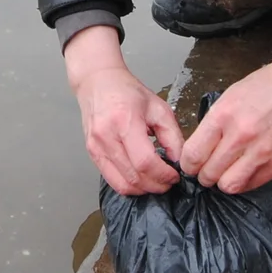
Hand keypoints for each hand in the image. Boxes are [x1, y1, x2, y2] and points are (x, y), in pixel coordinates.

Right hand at [63, 26, 183, 193]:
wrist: (97, 83)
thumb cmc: (128, 92)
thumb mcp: (158, 108)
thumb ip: (172, 136)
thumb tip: (179, 162)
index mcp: (125, 121)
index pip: (145, 162)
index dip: (163, 175)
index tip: (175, 175)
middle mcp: (106, 137)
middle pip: (134, 177)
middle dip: (156, 185)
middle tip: (169, 182)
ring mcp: (96, 147)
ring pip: (122, 184)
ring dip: (143, 189)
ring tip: (156, 182)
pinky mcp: (91, 154)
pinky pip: (112, 180)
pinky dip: (129, 186)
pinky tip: (141, 179)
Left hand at [178, 31, 271, 192]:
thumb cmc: (268, 85)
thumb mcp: (230, 96)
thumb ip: (214, 124)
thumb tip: (200, 148)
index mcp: (223, 116)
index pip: (192, 155)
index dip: (188, 164)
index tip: (191, 163)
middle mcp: (240, 136)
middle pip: (208, 175)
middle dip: (204, 175)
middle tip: (209, 168)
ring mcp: (261, 152)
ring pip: (229, 186)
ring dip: (224, 181)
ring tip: (227, 171)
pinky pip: (252, 184)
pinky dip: (245, 181)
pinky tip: (245, 170)